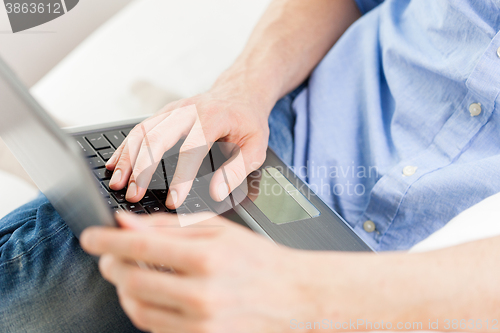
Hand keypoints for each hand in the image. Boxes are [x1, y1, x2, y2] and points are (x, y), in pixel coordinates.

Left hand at [80, 213, 327, 332]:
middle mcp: (202, 294)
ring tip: (130, 275)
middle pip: (131, 281)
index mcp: (207, 258)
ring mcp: (201, 324)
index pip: (140, 247)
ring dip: (124, 289)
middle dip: (111, 265)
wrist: (295, 298)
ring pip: (138, 310)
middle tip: (110, 256)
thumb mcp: (219, 230)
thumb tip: (127, 221)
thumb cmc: (259, 260)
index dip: (107, 240)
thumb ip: (169, 225)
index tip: (90, 237)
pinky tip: (151, 294)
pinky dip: (144, 309)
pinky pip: (156, 328)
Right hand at [105, 80, 274, 209]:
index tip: (174, 200)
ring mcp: (174, 110)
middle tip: (134, 194)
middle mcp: (189, 110)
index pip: (192, 149)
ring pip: (142, 132)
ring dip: (127, 158)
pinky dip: (125, 147)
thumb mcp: (255, 147)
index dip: (181, 177)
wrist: (241, 91)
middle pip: (157, 137)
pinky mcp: (165, 113)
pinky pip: (140, 129)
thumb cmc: (248, 121)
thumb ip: (237, 170)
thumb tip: (217, 193)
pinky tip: (115, 164)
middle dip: (142, 168)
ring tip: (118, 183)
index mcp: (213, 118)